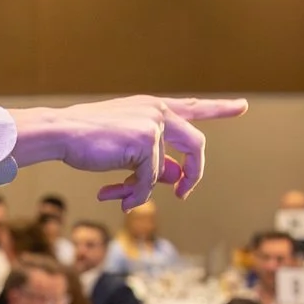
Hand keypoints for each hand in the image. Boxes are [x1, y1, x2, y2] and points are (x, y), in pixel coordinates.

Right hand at [6, 97, 248, 203]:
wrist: (61, 132)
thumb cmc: (86, 139)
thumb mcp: (125, 147)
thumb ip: (153, 159)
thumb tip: (176, 179)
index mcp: (152, 107)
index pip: (193, 107)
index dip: (219, 108)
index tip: (242, 106)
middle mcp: (157, 111)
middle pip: (196, 145)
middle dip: (193, 174)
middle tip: (183, 194)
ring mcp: (153, 124)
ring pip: (167, 170)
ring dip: (144, 190)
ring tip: (122, 198)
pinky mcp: (145, 141)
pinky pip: (148, 181)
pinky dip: (132, 194)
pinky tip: (111, 194)